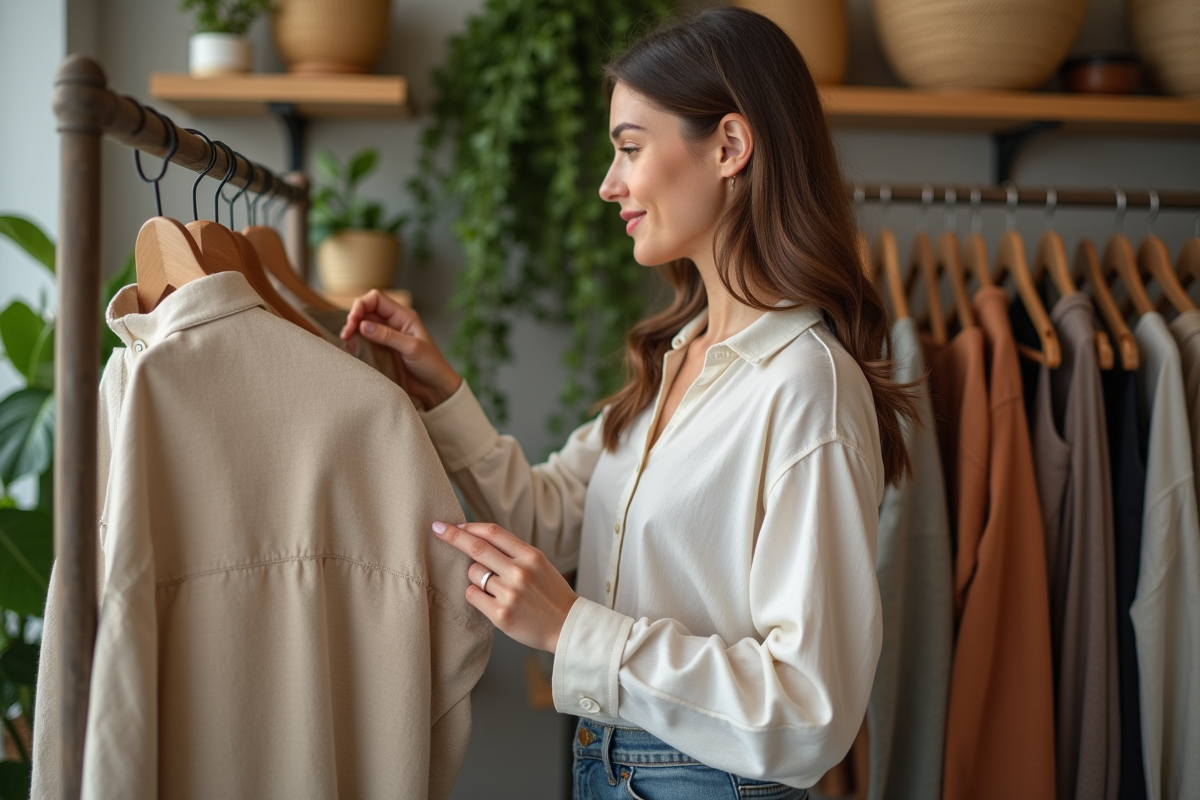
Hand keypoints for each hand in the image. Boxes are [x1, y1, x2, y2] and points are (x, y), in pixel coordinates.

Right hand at [339, 289, 461, 409]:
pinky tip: (352, 350)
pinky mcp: (381, 350)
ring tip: (347, 342)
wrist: (435, 387)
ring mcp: (386, 336)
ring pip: (362, 326)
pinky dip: (356, 343)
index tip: (354, 321)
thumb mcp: (412, 348)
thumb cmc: (431, 365)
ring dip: (352, 331)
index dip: (361, 305)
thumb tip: (363, 325)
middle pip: (366, 310)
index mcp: (403, 316)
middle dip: (353, 319)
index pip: (376, 299)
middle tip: (347, 335)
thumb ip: (387, 336)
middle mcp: (393, 323)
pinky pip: (364, 341)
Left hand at [432, 521, 577, 652]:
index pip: (493, 533)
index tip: (451, 524)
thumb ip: (513, 552)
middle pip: (477, 548)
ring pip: (474, 574)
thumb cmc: (550, 593)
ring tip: (494, 587)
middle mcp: (520, 572)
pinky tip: (490, 600)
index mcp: (530, 556)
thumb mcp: (539, 564)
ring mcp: (510, 594)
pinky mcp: (501, 615)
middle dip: (453, 536)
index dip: (469, 526)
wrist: (568, 625)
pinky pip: (473, 596)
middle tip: (437, 529)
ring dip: (475, 577)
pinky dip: (475, 595)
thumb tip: (477, 538)